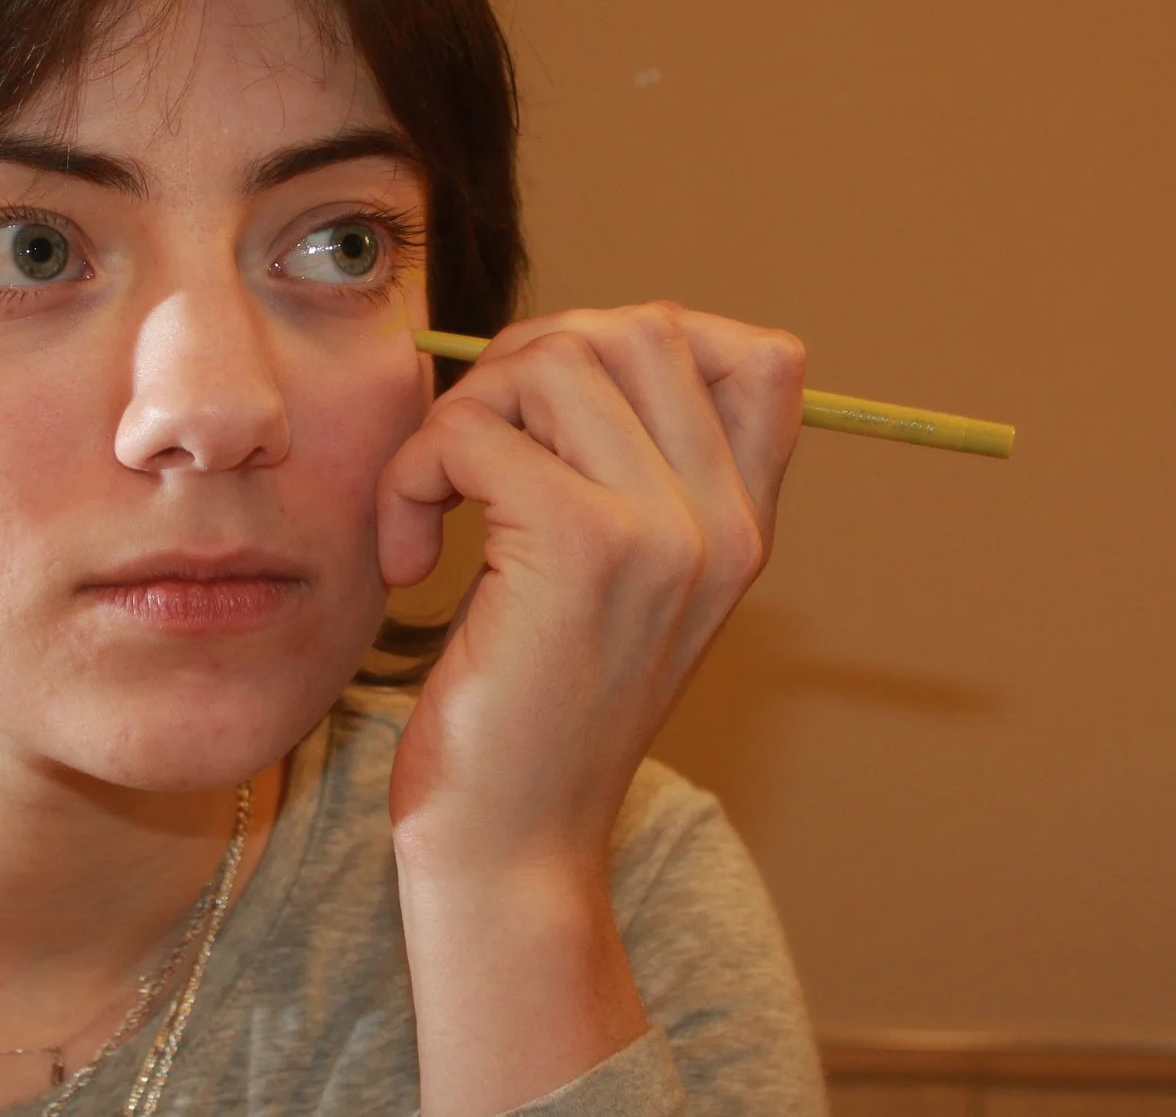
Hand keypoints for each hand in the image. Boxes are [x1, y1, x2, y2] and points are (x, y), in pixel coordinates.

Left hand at [374, 303, 806, 1114]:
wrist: (510, 849)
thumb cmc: (535, 712)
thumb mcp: (620, 586)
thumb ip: (635, 475)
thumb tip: (567, 344)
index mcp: (746, 527)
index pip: (764, 356)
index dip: (650, 342)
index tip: (558, 410)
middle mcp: (724, 522)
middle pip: (641, 328)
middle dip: (527, 362)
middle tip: (471, 451)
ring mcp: (663, 530)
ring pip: (552, 361)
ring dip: (462, 415)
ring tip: (434, 503)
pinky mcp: (577, 544)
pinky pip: (471, 433)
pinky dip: (412, 477)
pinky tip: (411, 560)